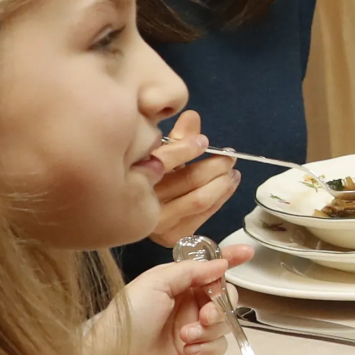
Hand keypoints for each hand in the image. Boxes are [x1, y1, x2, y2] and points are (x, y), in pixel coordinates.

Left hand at [98, 241, 251, 354]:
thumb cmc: (129, 319)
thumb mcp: (155, 282)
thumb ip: (191, 270)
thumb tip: (221, 264)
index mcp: (175, 285)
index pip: (207, 269)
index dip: (228, 260)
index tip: (247, 253)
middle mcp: (186, 306)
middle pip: (223, 296)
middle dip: (221, 302)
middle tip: (206, 313)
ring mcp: (192, 331)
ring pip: (224, 322)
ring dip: (210, 327)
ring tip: (186, 336)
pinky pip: (219, 346)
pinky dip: (207, 346)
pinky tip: (188, 350)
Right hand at [143, 110, 240, 247]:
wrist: (123, 214)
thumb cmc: (144, 175)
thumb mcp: (156, 153)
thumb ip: (176, 137)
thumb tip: (193, 117)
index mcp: (133, 175)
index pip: (166, 159)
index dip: (189, 147)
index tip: (205, 142)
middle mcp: (142, 203)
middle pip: (190, 181)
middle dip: (215, 166)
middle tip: (229, 157)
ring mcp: (158, 224)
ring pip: (201, 200)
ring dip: (223, 183)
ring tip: (232, 170)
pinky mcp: (173, 237)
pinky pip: (204, 215)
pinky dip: (221, 198)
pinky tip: (229, 185)